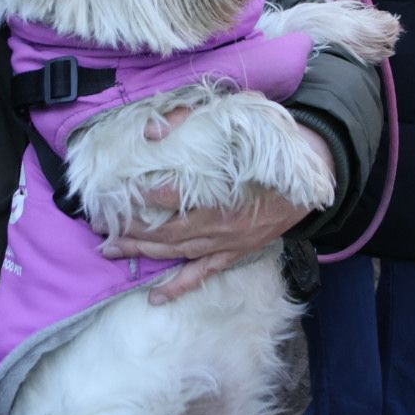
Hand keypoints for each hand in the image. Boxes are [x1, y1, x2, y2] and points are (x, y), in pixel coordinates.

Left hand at [101, 108, 328, 302]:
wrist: (315, 172)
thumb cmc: (274, 143)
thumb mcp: (241, 119)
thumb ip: (194, 121)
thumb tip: (154, 131)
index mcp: (223, 193)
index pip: (174, 199)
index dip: (144, 198)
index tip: (118, 193)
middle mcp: (222, 224)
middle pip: (167, 232)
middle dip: (131, 229)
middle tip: (99, 226)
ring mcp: (228, 243)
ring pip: (178, 253)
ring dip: (143, 252)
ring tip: (110, 249)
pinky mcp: (235, 252)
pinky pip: (204, 273)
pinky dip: (180, 286)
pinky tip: (156, 295)